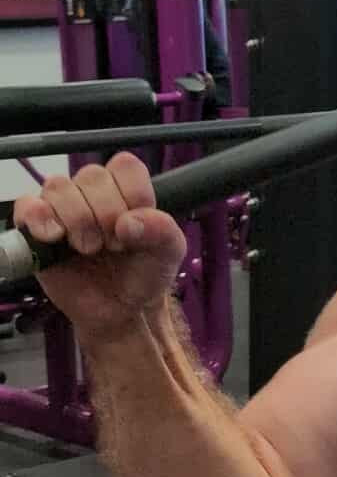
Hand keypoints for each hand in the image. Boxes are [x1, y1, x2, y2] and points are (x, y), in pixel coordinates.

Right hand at [14, 152, 186, 339]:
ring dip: (77, 220)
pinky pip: (27, 206)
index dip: (132, 195)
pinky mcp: (36, 227)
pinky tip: (55, 237)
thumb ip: (162, 230)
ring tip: (88, 249)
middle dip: (106, 215)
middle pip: (92, 176)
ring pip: (59, 187)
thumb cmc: (143, 274)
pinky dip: (38, 218)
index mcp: (126, 187)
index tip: (135, 227)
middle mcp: (92, 190)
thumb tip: (129, 222)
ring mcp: (62, 207)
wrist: (119, 310)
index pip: (125, 166)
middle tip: (113, 246)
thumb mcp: (168, 253)